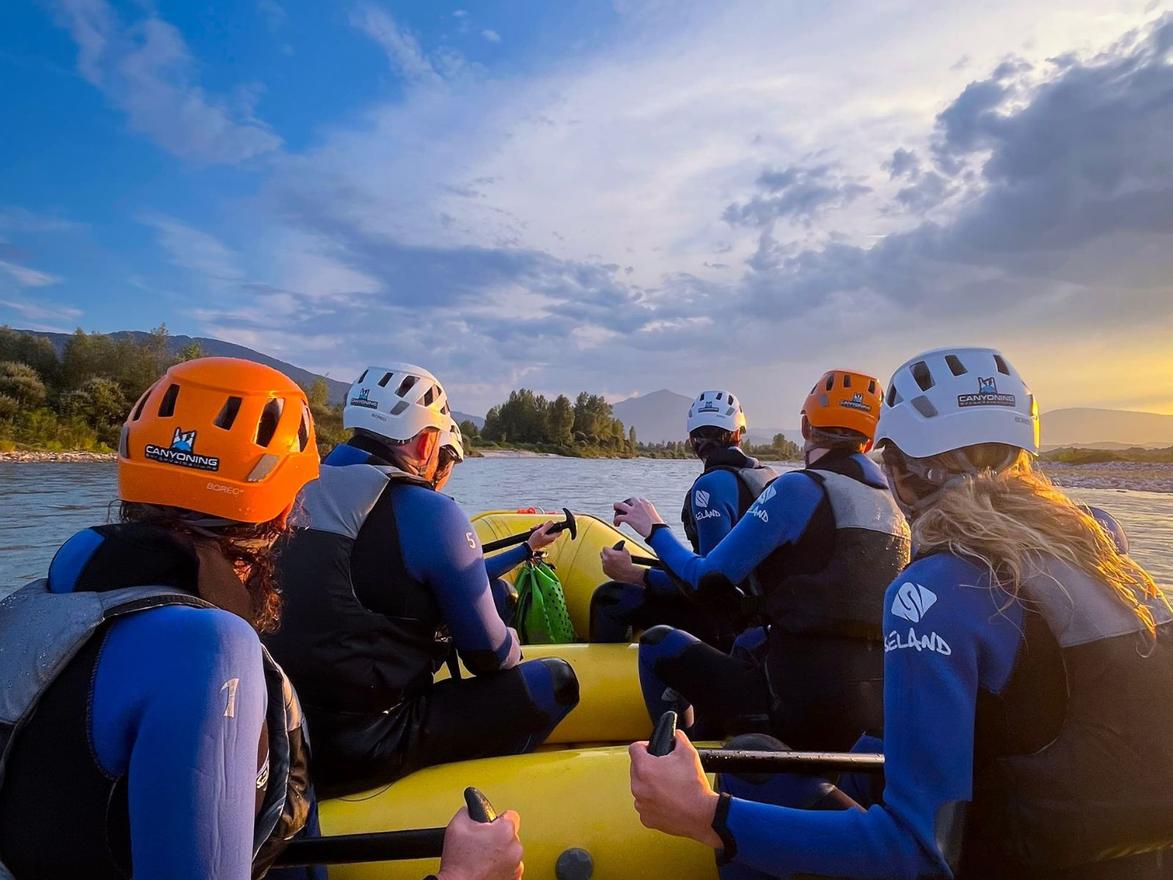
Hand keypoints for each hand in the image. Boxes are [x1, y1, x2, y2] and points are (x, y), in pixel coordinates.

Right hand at [436, 806, 522, 879]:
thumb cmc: (459, 862)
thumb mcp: (457, 825)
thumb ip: (467, 810)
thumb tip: (471, 808)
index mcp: (505, 831)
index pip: (511, 816)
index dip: (498, 819)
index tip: (491, 825)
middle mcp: (515, 848)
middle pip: (510, 836)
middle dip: (497, 838)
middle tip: (481, 844)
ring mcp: (516, 866)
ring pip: (511, 853)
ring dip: (500, 854)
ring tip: (483, 859)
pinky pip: (510, 869)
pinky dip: (501, 868)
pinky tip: (487, 869)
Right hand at [526, 521, 561, 552]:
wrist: (528, 547)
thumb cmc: (534, 541)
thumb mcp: (540, 531)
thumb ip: (547, 526)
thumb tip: (552, 522)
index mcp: (552, 538)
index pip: (560, 531)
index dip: (558, 526)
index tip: (554, 523)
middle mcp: (551, 540)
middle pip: (552, 530)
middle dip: (546, 526)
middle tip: (541, 525)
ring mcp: (547, 540)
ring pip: (547, 531)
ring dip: (541, 528)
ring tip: (536, 528)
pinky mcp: (544, 540)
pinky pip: (544, 534)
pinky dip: (540, 531)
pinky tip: (535, 530)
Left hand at [600, 546, 644, 584]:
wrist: (628, 573)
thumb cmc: (627, 564)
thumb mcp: (625, 552)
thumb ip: (620, 548)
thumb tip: (618, 547)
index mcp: (610, 554)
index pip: (604, 548)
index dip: (608, 548)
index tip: (610, 549)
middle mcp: (606, 560)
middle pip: (602, 554)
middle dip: (606, 554)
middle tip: (611, 555)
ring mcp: (605, 566)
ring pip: (603, 561)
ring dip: (607, 560)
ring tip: (614, 562)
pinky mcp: (605, 571)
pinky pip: (604, 567)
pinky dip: (607, 566)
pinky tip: (613, 567)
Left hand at [613, 497, 663, 539]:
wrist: (658, 531)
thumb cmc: (657, 526)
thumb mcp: (653, 515)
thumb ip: (647, 513)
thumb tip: (643, 518)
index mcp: (646, 503)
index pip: (635, 499)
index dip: (631, 504)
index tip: (630, 509)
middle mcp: (639, 504)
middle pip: (627, 501)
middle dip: (623, 505)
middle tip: (621, 510)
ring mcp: (633, 510)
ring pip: (619, 505)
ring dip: (616, 508)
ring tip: (615, 514)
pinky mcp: (630, 518)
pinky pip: (618, 517)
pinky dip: (615, 520)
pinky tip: (617, 524)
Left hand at [629, 730, 721, 847]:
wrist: (702, 815)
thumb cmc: (694, 787)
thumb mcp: (688, 753)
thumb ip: (678, 739)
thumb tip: (676, 736)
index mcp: (644, 768)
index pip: (634, 748)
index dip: (644, 746)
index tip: (652, 750)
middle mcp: (638, 786)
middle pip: (636, 768)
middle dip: (648, 766)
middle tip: (665, 769)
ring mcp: (641, 804)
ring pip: (640, 787)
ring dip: (649, 785)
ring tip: (668, 786)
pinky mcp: (646, 818)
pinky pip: (645, 805)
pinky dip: (653, 802)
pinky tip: (667, 800)